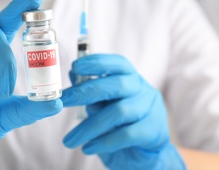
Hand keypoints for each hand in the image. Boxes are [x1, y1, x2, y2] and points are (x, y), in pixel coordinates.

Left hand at [61, 54, 184, 169]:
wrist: (145, 156)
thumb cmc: (121, 126)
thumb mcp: (104, 107)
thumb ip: (92, 92)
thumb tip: (72, 74)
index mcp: (132, 79)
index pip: (118, 63)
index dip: (97, 62)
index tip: (74, 66)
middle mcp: (143, 90)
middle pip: (117, 84)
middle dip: (87, 91)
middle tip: (64, 101)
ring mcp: (151, 110)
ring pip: (118, 112)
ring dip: (89, 126)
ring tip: (69, 140)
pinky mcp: (154, 132)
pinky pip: (126, 134)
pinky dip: (104, 142)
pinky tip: (87, 148)